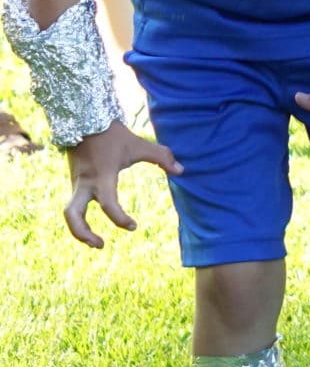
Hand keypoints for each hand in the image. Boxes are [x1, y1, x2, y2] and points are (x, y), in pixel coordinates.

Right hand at [62, 120, 181, 248]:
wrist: (85, 120)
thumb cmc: (114, 135)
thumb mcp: (139, 145)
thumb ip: (162, 157)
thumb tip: (182, 171)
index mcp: (102, 177)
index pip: (108, 205)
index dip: (120, 219)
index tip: (133, 226)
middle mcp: (85, 184)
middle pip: (73, 216)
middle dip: (84, 234)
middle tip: (101, 245)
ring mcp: (76, 184)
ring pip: (69, 214)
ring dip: (79, 231)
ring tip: (96, 242)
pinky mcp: (74, 183)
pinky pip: (74, 205)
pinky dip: (81, 219)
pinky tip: (94, 225)